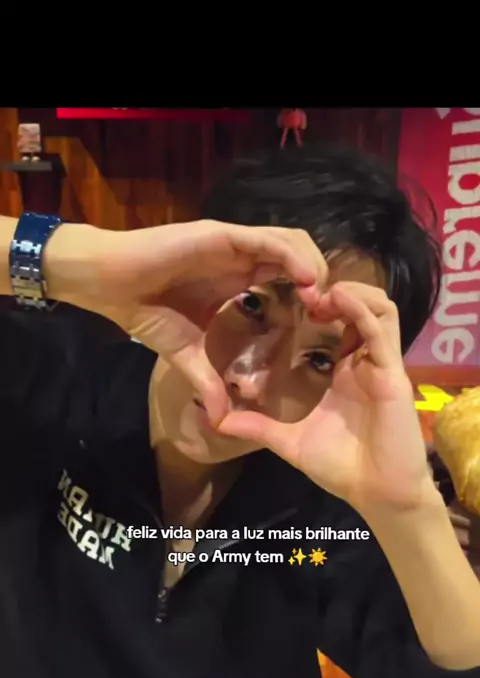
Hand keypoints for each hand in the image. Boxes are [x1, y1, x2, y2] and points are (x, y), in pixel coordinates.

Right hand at [50, 220, 326, 424]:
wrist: (108, 284)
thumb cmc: (144, 311)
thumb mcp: (184, 353)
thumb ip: (206, 379)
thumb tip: (219, 419)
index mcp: (240, 279)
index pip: (289, 280)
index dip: (311, 298)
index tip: (324, 327)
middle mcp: (243, 258)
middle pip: (299, 259)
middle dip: (322, 282)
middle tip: (332, 313)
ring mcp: (234, 244)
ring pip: (291, 243)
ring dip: (313, 266)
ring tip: (323, 298)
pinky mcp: (221, 235)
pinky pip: (267, 240)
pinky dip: (291, 256)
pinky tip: (307, 280)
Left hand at [217, 281, 432, 513]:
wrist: (375, 493)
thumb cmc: (340, 467)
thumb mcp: (290, 441)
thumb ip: (258, 427)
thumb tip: (218, 421)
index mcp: (340, 370)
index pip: (333, 323)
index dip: (313, 305)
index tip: (283, 298)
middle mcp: (362, 360)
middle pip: (357, 305)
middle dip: (330, 290)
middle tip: (300, 290)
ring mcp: (379, 362)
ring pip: (377, 306)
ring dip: (350, 292)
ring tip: (320, 293)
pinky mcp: (392, 370)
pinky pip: (382, 328)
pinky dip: (362, 308)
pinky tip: (337, 300)